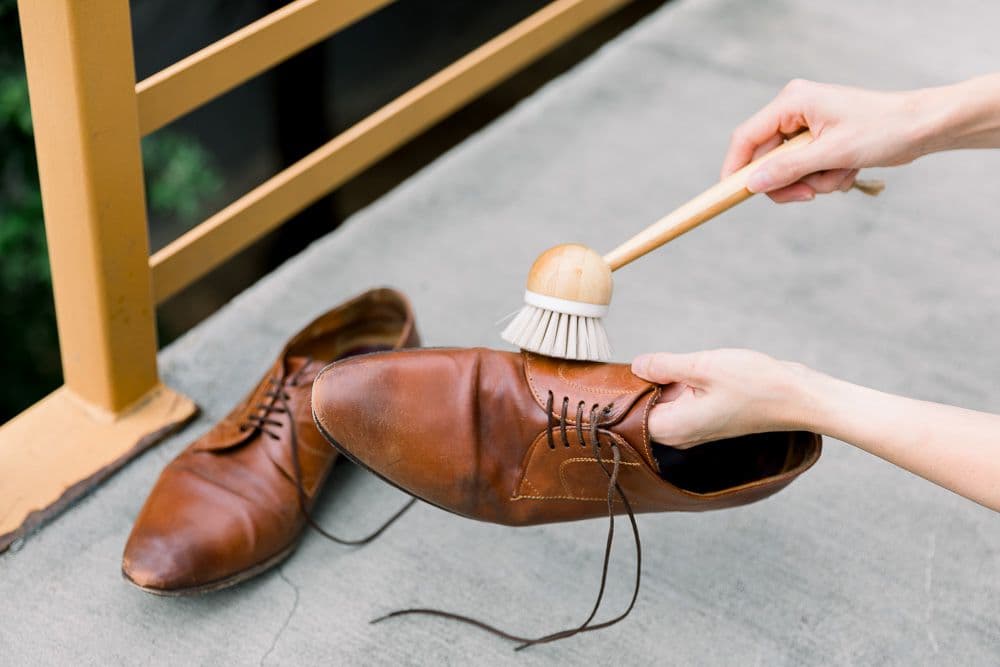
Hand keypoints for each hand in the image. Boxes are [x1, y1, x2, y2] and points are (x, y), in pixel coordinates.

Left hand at [631, 349, 812, 447]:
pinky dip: (677, 385)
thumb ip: (664, 366)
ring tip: (668, 363)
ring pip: (661, 403)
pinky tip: (688, 369)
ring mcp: (694, 427)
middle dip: (639, 385)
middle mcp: (680, 434)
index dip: (622, 393)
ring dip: (660, 382)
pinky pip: (679, 401)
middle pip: (642, 410)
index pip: (629, 416)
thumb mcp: (703, 366)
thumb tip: (636, 366)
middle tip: (643, 360)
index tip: (617, 372)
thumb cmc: (756, 384)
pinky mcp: (706, 418)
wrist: (798, 396)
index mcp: (674, 428)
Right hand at [723, 79, 931, 202]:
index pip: (746, 137)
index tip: (731, 194)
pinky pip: (807, 171)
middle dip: (790, 181)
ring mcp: (807, 127)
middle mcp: (795, 111)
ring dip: (814, 181)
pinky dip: (825, 178)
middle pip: (766, 159)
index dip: (735, 167)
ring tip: (842, 174)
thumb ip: (788, 169)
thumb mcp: (832, 153)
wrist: (922, 128)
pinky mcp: (819, 141)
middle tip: (809, 195)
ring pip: (788, 170)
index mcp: (792, 102)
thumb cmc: (882, 129)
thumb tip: (752, 184)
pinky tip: (849, 170)